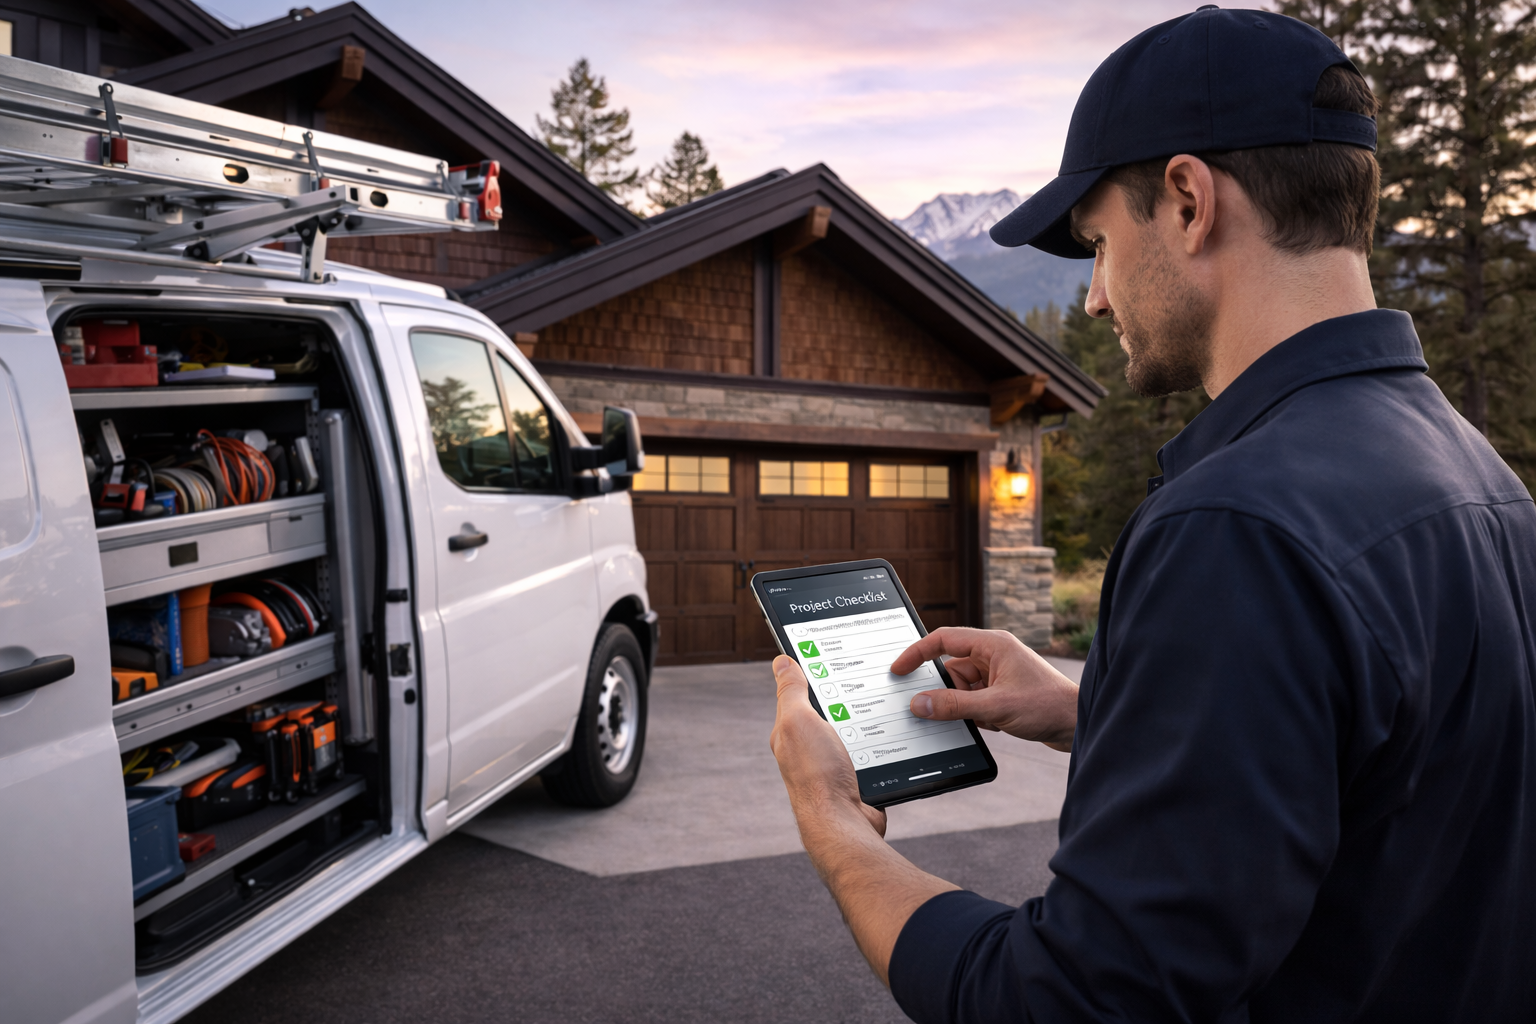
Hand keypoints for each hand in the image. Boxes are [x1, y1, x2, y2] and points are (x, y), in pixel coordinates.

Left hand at [768, 655, 955, 985]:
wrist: (845, 825)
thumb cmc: (817, 775)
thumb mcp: (798, 720)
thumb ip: (791, 691)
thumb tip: (781, 661)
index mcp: (790, 732)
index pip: (802, 694)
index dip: (817, 674)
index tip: (838, 655)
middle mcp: (810, 750)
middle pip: (834, 711)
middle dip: (850, 696)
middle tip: (873, 675)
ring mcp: (835, 766)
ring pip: (858, 731)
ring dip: (870, 721)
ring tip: (889, 702)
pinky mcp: (859, 780)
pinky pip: (876, 752)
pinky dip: (885, 744)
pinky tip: (897, 733)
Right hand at [891, 627, 1078, 750]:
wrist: (1079, 725)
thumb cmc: (1048, 705)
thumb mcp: (994, 707)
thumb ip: (953, 705)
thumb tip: (919, 704)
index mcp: (992, 645)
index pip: (943, 639)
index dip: (917, 653)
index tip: (898, 669)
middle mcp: (994, 656)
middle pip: (950, 669)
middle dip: (945, 691)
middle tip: (935, 709)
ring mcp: (998, 676)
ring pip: (961, 688)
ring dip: (962, 706)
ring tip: (981, 719)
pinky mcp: (1002, 694)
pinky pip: (973, 701)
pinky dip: (973, 714)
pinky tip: (990, 724)